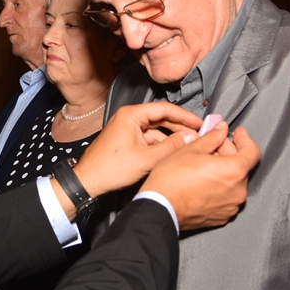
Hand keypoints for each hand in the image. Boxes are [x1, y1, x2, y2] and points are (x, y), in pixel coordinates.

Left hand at [72, 102, 203, 197]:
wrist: (88, 181)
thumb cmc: (109, 169)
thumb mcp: (146, 159)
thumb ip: (171, 147)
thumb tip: (191, 137)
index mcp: (131, 115)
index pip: (165, 109)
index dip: (185, 116)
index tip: (200, 123)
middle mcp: (129, 117)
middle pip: (162, 118)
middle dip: (180, 127)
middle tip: (199, 135)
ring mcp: (128, 128)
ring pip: (156, 130)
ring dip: (171, 138)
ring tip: (188, 146)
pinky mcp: (127, 140)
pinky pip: (149, 139)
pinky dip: (161, 145)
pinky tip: (172, 153)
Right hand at [141, 123, 260, 230]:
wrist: (160, 208)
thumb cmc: (172, 180)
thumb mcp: (191, 149)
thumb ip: (212, 137)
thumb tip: (221, 129)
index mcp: (234, 171)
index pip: (252, 151)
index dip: (245, 139)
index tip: (238, 133)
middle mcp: (238, 191)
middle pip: (241, 166)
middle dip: (229, 153)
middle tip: (213, 145)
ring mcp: (230, 206)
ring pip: (233, 182)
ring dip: (223, 171)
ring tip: (203, 165)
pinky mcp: (221, 217)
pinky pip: (226, 197)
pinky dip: (219, 187)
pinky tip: (202, 181)